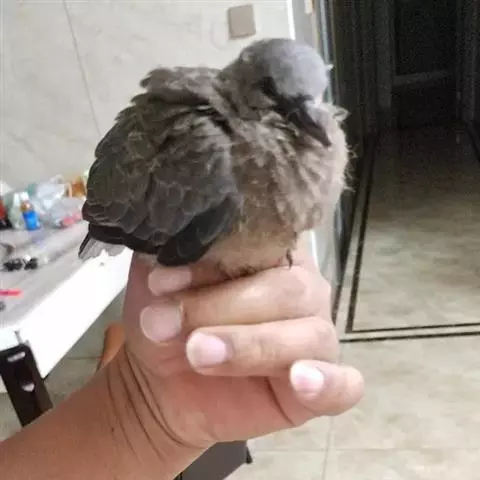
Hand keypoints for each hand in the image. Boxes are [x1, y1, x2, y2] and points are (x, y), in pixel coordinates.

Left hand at [118, 247, 363, 450]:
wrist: (164, 381)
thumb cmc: (170, 321)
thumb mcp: (159, 286)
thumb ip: (170, 259)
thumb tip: (175, 253)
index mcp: (271, 253)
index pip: (263, 242)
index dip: (215, 260)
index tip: (160, 281)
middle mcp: (303, 288)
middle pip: (286, 289)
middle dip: (223, 307)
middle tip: (166, 323)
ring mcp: (316, 336)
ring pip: (308, 334)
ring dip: (251, 345)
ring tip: (198, 354)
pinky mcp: (322, 386)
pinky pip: (343, 385)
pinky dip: (327, 383)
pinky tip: (300, 381)